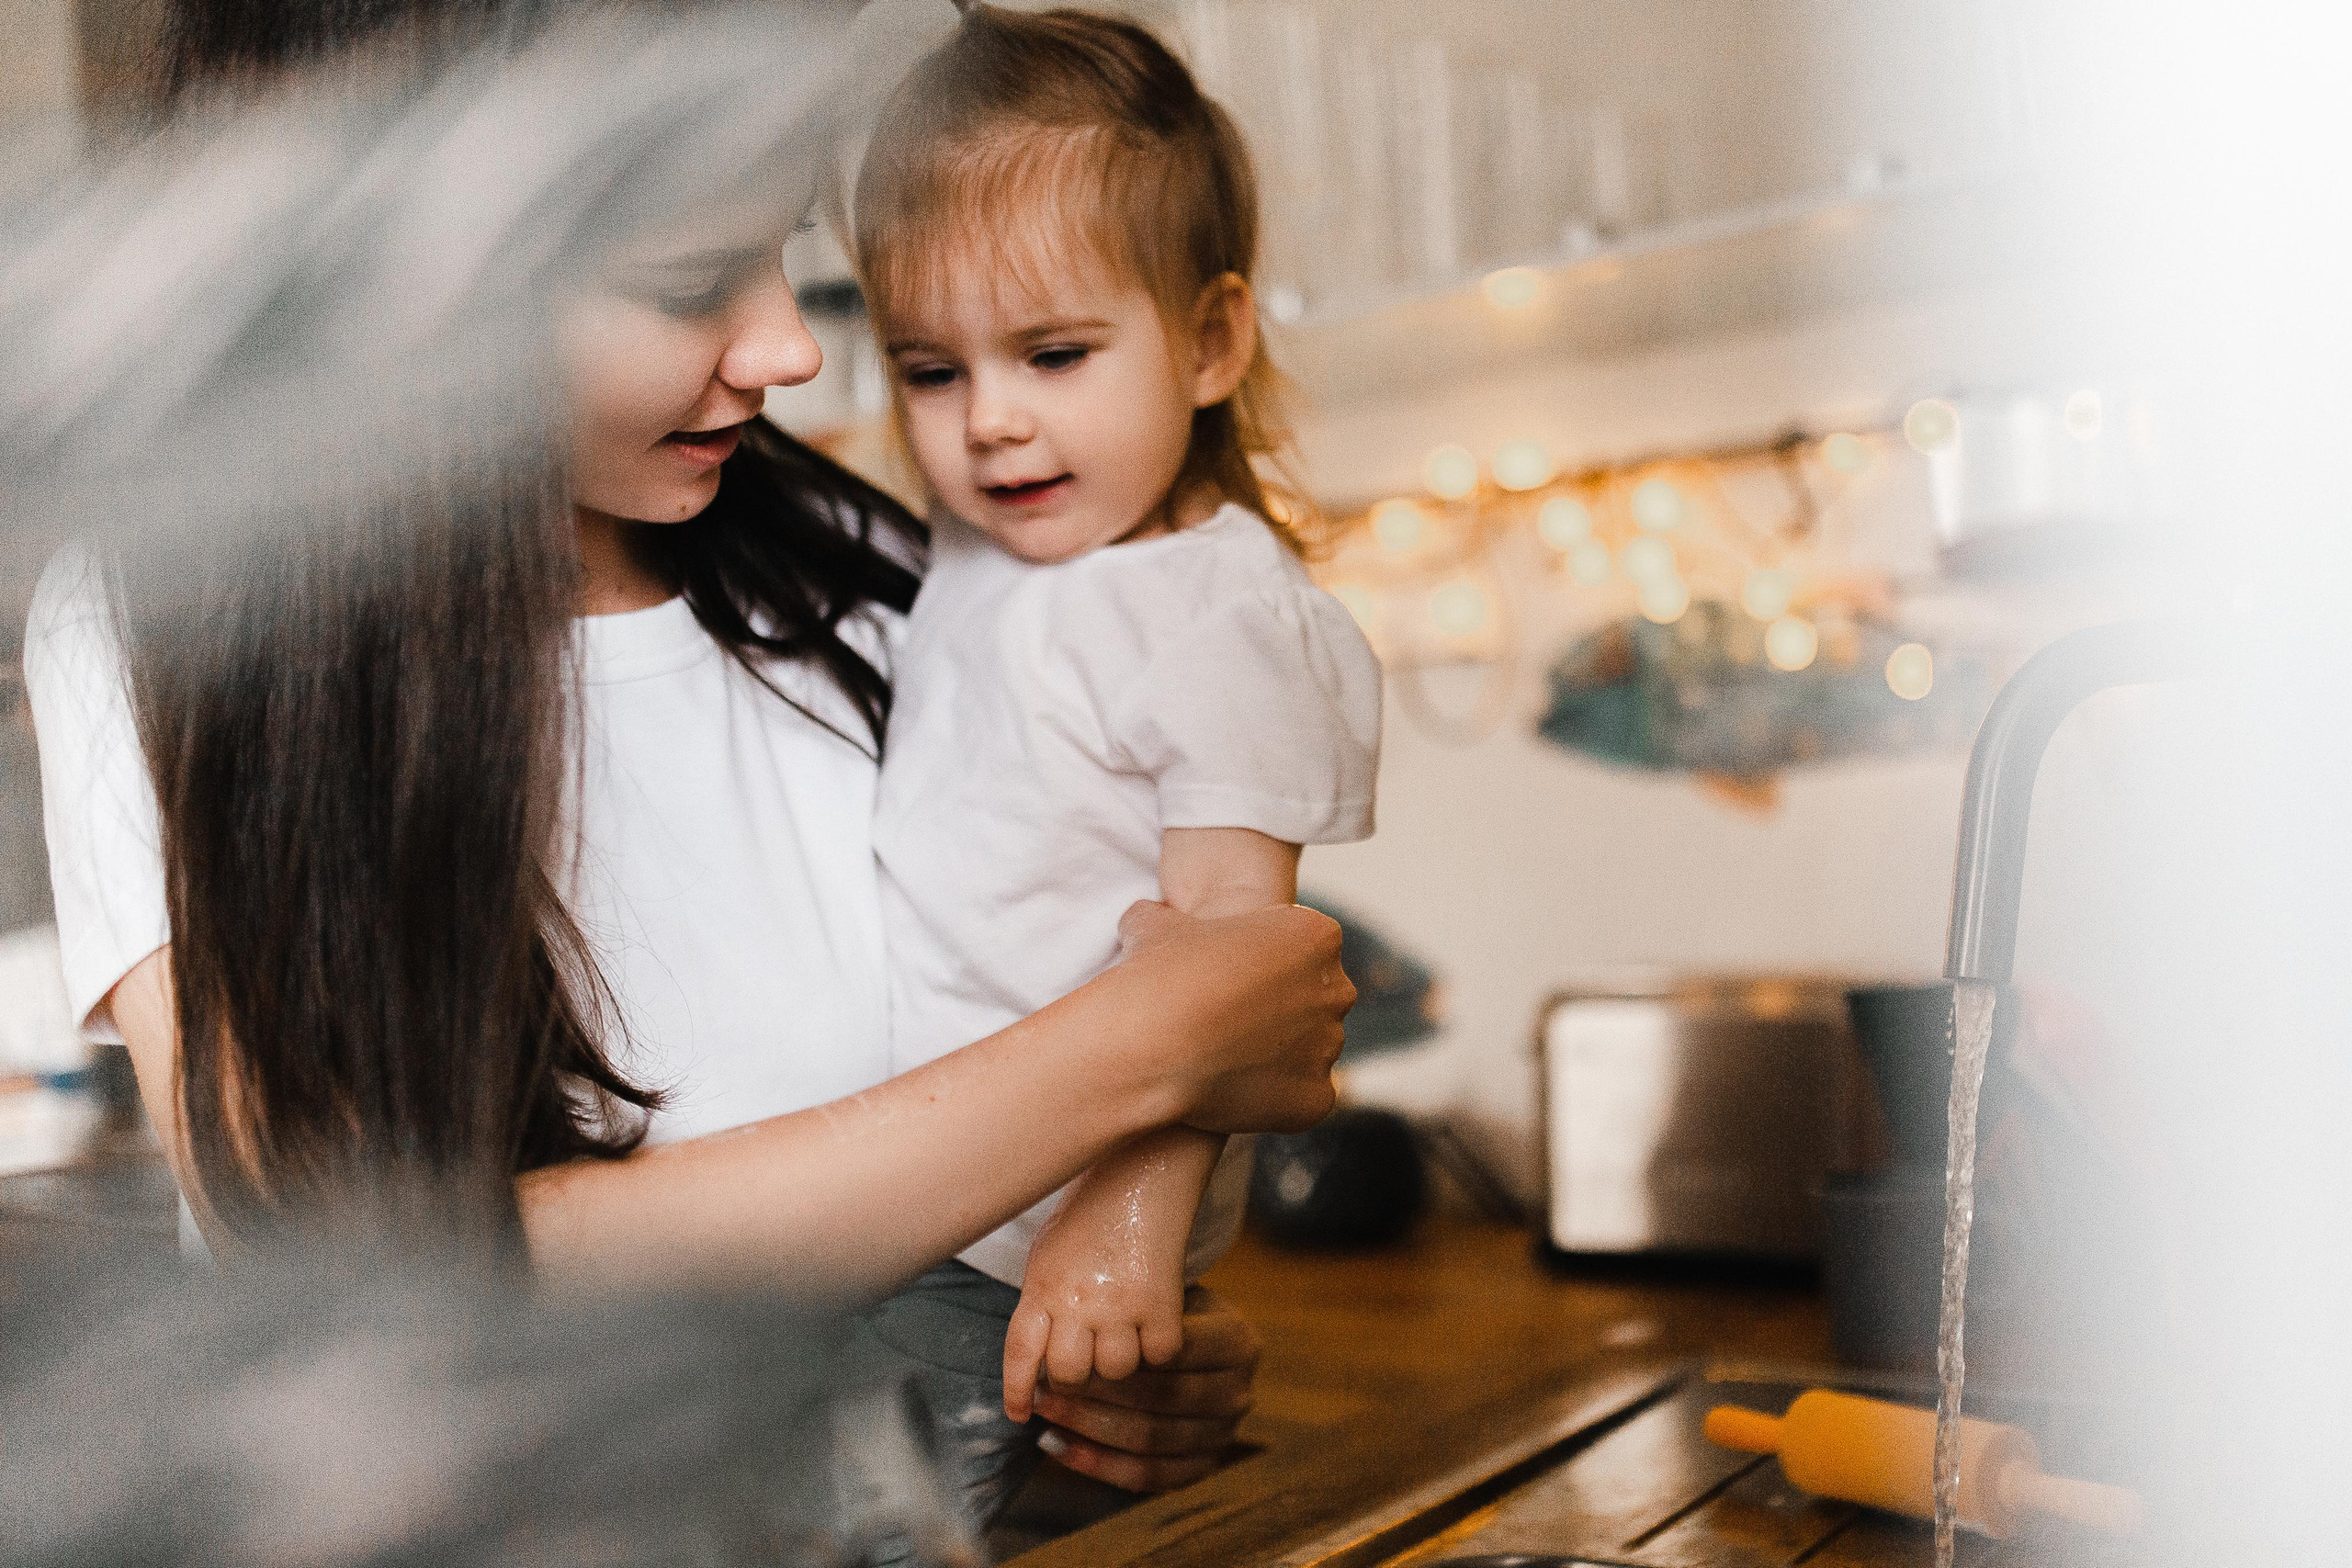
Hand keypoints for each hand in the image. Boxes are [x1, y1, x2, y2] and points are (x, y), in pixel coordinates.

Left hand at [1002, 1134, 1211, 1422]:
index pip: (1020, 1353)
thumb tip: (1038, 1359)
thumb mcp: (1050, 1253)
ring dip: (1121, 1361)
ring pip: (1117, 1371)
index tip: (1019, 1412)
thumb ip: (1042, 1302)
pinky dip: (1161, 1346)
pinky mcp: (1162, 1300)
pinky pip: (1161, 1354)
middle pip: (1070, 1375)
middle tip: (1089, 1359)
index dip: (1017, 1389)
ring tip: (1125, 1333)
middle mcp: (1077, 1299)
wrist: (1142, 1166)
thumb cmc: (1092, 1211)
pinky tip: (1157, 1323)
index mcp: (1043, 1285)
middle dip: (1077, 1377)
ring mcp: (1120, 1303)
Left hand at [1028, 1285, 1260, 1492]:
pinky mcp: (1200, 1467)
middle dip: (1095, 1394)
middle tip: (1042, 1385)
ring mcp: (1222, 1435)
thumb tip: (1072, 1331)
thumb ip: (1134, 1310)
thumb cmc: (1164, 1312)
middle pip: (1160, 1399)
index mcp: (1238, 1343)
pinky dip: (1096, 1464)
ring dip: (1087, 1429)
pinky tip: (1055, 1444)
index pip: (1175, 1351)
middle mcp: (1238, 1393)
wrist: (1193, 1344)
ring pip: (1148, 1441)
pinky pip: (1144, 1476)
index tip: (1065, 1346)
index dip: (1120, 1353)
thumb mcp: (1162, 1294)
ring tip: (1042, 1410)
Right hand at [1113, 901, 1351, 1134]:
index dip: (1259, 960)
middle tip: (1225, 1020)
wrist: (1154, 1045)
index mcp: (1317, 936)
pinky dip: (1272, 1097)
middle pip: (1313, 998)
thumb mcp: (1155, 926)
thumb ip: (1163, 917)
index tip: (1227, 974)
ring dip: (1275, 1054)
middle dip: (1278, 1009)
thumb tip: (1144, 917)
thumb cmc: (1161, 975)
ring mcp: (1330, 1047)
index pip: (1300, 946)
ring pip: (1307, 1050)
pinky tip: (1228, 1092)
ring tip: (1220, 1058)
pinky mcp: (1319, 1097)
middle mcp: (1337, 990)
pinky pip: (1300, 1096)